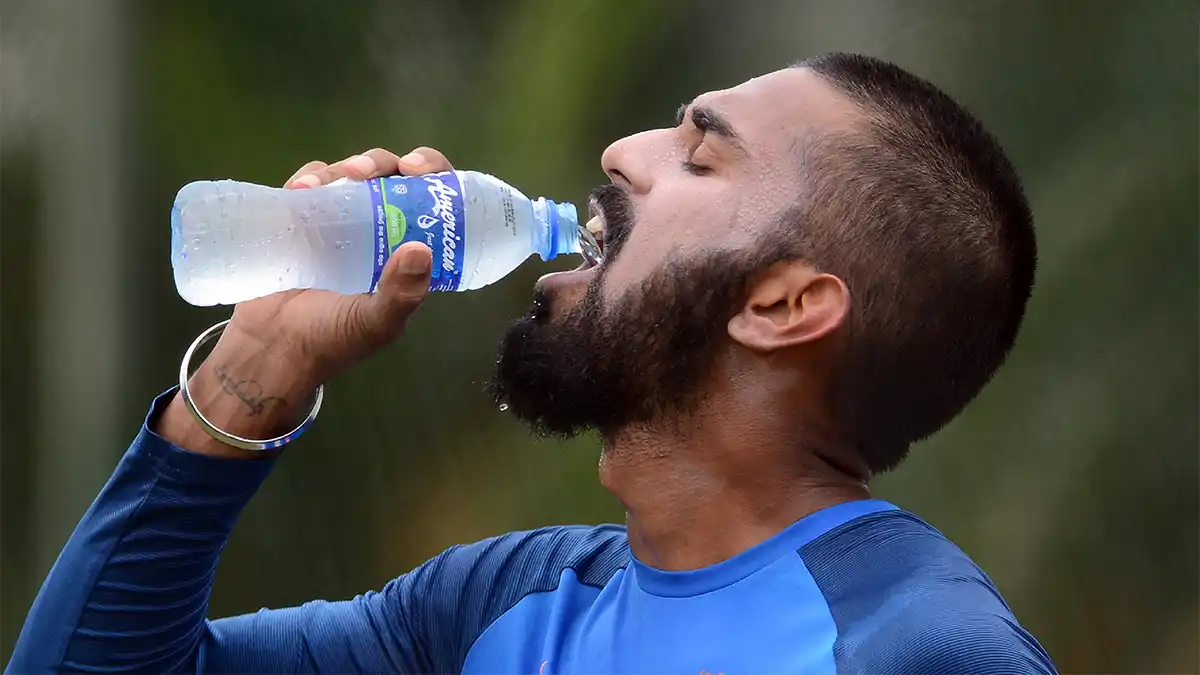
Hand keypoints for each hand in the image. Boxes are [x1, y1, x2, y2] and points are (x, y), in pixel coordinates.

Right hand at [157, 147, 454, 457]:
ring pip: (350, 174)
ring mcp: (338, 221)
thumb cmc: (331, 340)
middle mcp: (378, 229)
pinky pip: (310, 184)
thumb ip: (400, 295)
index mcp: (407, 251)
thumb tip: (421, 250)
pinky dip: (309, 178)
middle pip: (391, 176)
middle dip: (383, 164)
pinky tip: (303, 189)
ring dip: (344, 168)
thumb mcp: (374, 323)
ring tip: (328, 184)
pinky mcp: (300, 218)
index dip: (433, 174)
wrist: (271, 349)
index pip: (432, 200)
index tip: (419, 169)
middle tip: (368, 172)